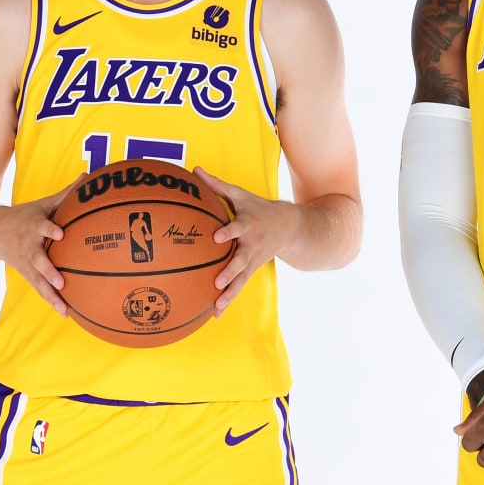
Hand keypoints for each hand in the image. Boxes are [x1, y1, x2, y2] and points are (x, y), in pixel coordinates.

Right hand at [0, 180, 77, 314]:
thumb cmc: (25, 216)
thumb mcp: (42, 204)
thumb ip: (66, 194)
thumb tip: (89, 177)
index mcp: (34, 227)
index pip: (42, 227)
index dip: (50, 230)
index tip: (61, 234)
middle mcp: (29, 247)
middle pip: (39, 260)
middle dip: (48, 271)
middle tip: (60, 280)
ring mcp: (27, 264)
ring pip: (39, 281)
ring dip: (51, 295)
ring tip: (65, 307)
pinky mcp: (27, 275)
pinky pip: (41, 290)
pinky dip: (53, 301)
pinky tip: (67, 313)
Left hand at [195, 167, 298, 314]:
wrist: (289, 226)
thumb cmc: (258, 208)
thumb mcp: (240, 194)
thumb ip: (216, 185)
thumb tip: (193, 170)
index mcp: (248, 224)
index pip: (237, 228)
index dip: (228, 232)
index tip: (217, 237)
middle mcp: (251, 245)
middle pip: (240, 260)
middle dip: (230, 271)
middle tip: (217, 282)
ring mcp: (253, 260)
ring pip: (241, 279)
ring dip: (229, 293)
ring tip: (216, 306)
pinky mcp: (252, 270)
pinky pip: (239, 287)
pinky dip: (228, 300)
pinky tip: (215, 313)